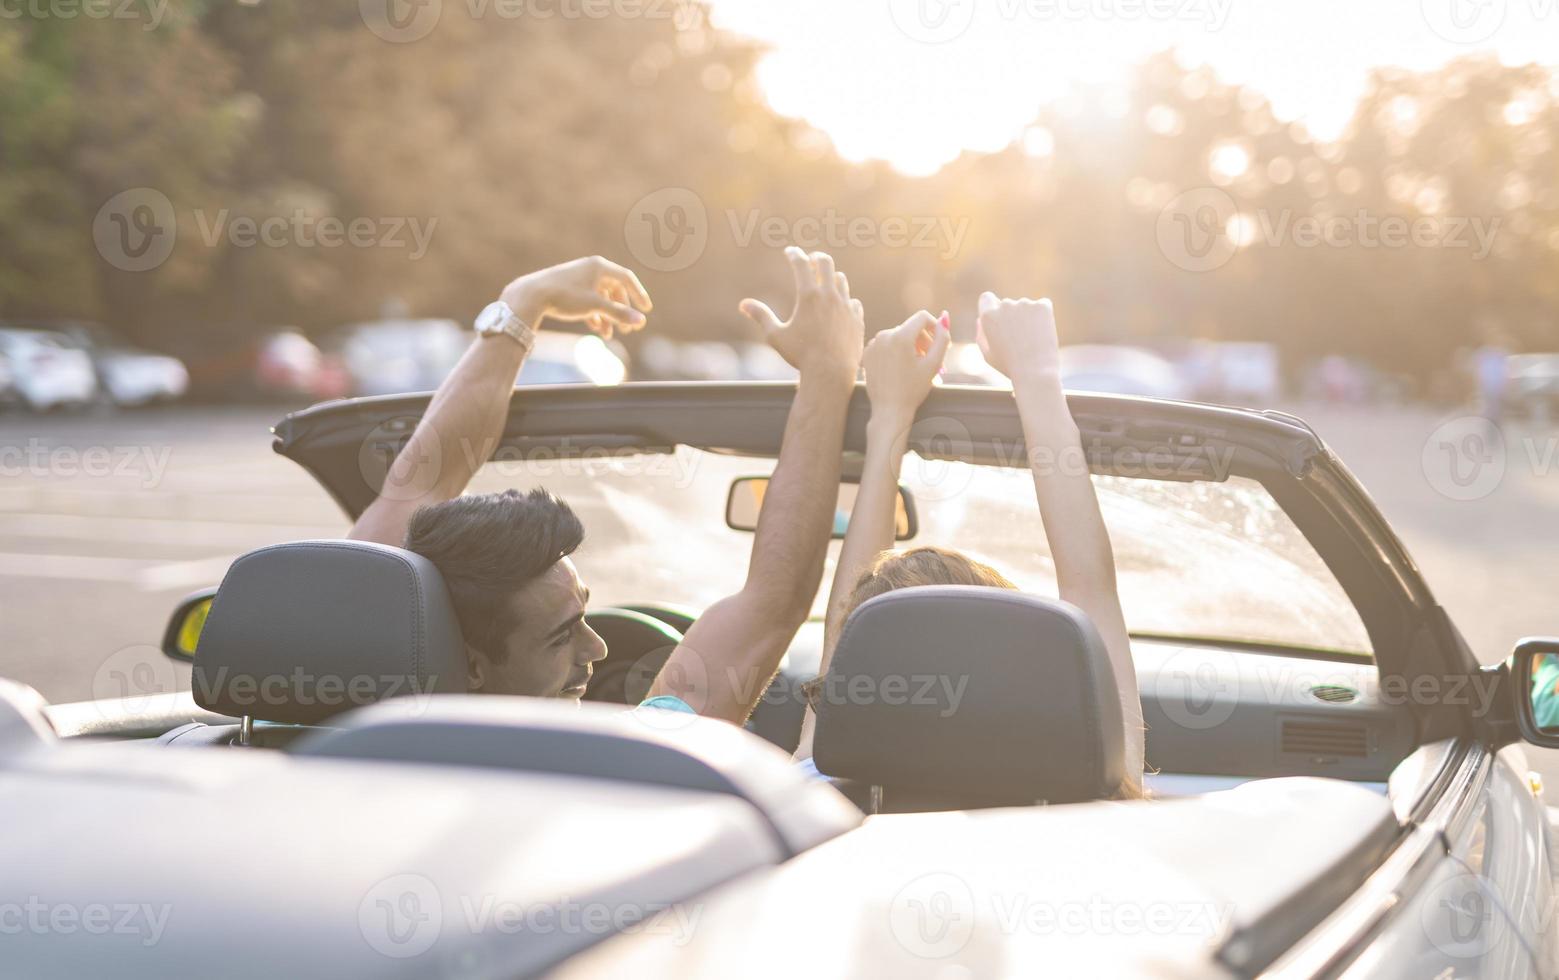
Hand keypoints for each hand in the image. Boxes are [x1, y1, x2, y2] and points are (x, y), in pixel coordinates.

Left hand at [499, 256, 652, 338]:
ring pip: (601, 298)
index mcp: (600, 266)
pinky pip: (589, 301)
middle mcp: (591, 269)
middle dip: (621, 312)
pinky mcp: (569, 287)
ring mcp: (580, 278)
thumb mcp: (595, 306)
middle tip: (626, 330)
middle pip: (615, 291)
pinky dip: (595, 314)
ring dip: (607, 317)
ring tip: (608, 335)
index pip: (627, 278)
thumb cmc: (565, 296)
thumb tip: (641, 321)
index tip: (646, 310)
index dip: (639, 294)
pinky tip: (595, 328)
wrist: (531, 295)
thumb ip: (619, 313)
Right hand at [739, 247, 863, 383]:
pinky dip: (845, 300)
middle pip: (826, 263)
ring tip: (825, 281)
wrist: (831, 373)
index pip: (801, 263)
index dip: (793, 254)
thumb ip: (761, 316)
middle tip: (811, 259)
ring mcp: (846, 306)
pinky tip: (841, 304)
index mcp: (808, 296)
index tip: (789, 252)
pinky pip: (853, 302)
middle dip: (816, 258)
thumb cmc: (800, 356)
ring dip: (831, 277)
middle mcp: (830, 296)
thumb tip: (743, 304)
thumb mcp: (776, 336)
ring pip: (841, 280)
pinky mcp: (857, 319)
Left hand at [863, 310, 950, 424]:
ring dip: (911, 347)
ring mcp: (873, 344)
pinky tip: (901, 369)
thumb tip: (944, 316)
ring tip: (917, 366)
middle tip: (931, 360)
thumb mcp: (933, 363)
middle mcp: (884, 335)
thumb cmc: (913, 389)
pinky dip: (896, 352)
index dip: (934, 327)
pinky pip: (886, 345)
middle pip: (910, 328)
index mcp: (900, 336)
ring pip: (898, 336)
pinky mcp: (867, 353)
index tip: (938, 343)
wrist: (889, 410)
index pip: (922, 317)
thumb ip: (942, 338)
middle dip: (923, 341)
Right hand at [976, 291, 1060, 383]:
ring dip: (1028, 317)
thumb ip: (981, 335)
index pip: (986, 298)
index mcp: (988, 315)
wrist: (1035, 372)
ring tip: (1032, 340)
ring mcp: (1024, 303)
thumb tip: (980, 319)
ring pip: (1026, 307)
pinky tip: (1043, 333)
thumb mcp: (987, 354)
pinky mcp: (1043, 306)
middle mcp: (1005, 305)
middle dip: (1012, 317)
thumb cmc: (1009, 366)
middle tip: (1019, 340)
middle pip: (1007, 305)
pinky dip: (1043, 316)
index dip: (992, 308)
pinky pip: (1043, 306)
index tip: (999, 319)